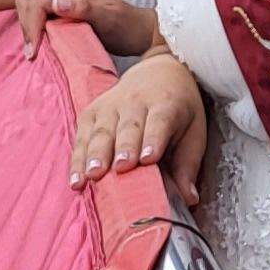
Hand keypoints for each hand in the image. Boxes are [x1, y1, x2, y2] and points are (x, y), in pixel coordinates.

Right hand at [11, 0, 152, 57]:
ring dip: (27, 26)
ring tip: (35, 50)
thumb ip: (84, 9)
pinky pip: (34, 7)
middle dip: (26, 26)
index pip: (37, 1)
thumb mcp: (108, 21)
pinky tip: (39, 41)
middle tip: (33, 54)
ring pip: (27, 2)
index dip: (31, 27)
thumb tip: (56, 2)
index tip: (35, 53)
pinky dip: (32, 24)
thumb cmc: (124, 28)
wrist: (135, 29)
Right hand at [70, 53, 205, 200]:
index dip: (153, 139)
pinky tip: (76, 178)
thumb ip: (188, 164)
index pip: (159, 122)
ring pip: (101, 131)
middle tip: (118, 169)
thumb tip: (189, 198)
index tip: (148, 159)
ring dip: (94, 155)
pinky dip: (77, 158)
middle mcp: (136, 102)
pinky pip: (82, 136)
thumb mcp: (194, 130)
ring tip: (91, 176)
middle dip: (121, 148)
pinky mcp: (91, 112)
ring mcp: (109, 106)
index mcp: (166, 105)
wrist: (158, 71)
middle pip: (127, 127)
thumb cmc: (177, 109)